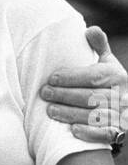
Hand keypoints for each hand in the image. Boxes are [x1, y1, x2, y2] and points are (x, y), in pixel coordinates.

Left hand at [40, 26, 127, 143]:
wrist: (125, 108)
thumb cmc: (109, 83)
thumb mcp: (107, 63)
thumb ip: (98, 47)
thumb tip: (89, 30)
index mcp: (118, 76)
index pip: (94, 76)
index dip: (71, 78)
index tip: (51, 78)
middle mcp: (122, 96)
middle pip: (91, 96)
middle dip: (65, 95)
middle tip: (44, 94)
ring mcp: (121, 115)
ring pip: (94, 115)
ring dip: (70, 113)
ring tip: (50, 110)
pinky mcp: (118, 133)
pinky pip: (105, 134)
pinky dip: (89, 132)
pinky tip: (72, 130)